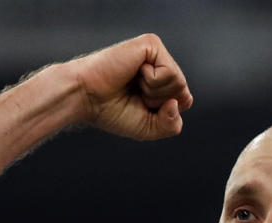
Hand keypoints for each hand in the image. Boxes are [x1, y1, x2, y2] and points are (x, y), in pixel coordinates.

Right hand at [69, 33, 192, 140]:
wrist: (87, 98)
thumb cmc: (112, 111)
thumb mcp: (148, 128)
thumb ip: (171, 124)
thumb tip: (177, 102)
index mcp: (161, 82)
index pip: (184, 101)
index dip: (164, 113)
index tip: (140, 107)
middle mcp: (161, 65)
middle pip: (183, 93)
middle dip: (159, 103)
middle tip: (135, 95)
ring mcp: (156, 53)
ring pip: (179, 83)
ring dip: (154, 93)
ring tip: (133, 85)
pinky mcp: (151, 44)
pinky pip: (169, 73)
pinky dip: (152, 83)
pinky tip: (135, 73)